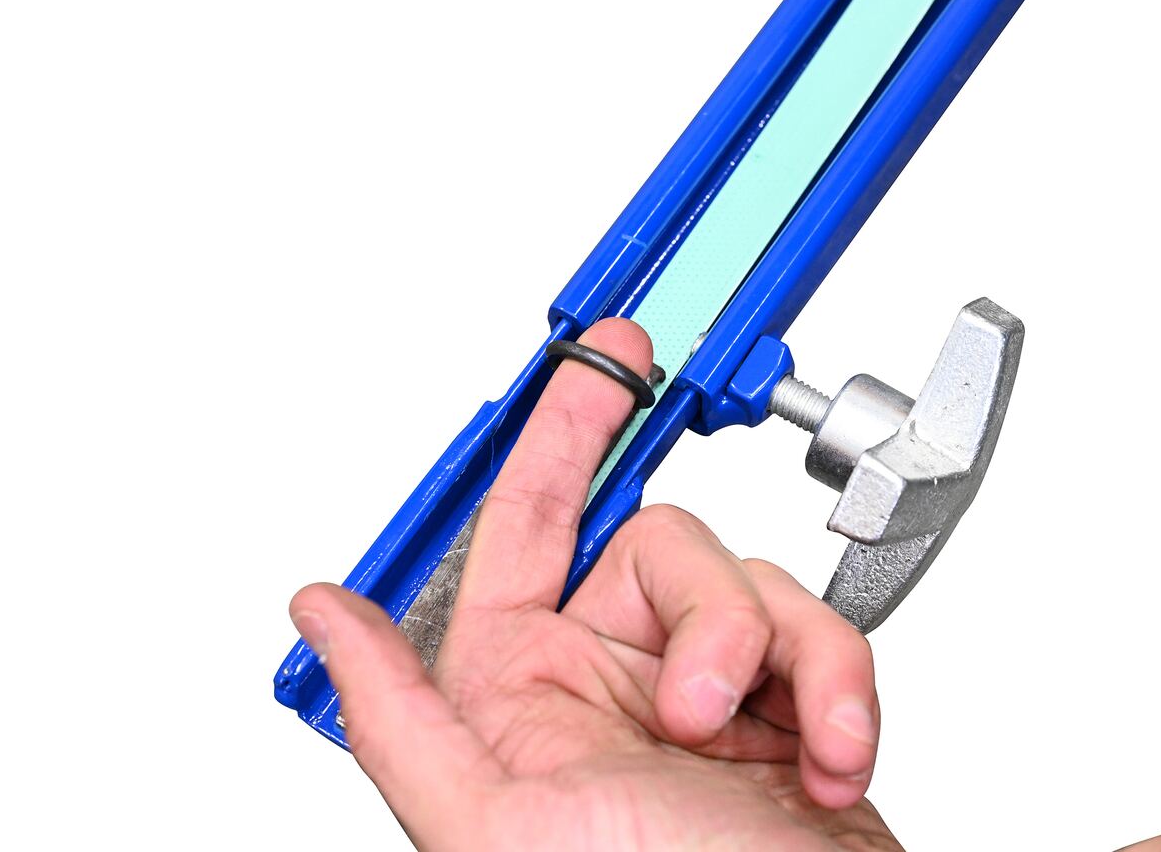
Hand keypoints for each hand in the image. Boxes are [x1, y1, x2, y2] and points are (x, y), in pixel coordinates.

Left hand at [290, 319, 900, 850]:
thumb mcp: (488, 826)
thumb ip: (399, 713)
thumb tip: (320, 611)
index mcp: (522, 698)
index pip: (531, 525)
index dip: (563, 431)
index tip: (608, 356)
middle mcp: (610, 687)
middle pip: (662, 547)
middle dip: (702, 608)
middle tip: (706, 696)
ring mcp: (708, 700)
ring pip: (751, 582)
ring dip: (776, 662)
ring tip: (765, 754)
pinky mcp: (793, 713)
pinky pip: (824, 635)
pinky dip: (840, 689)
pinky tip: (827, 763)